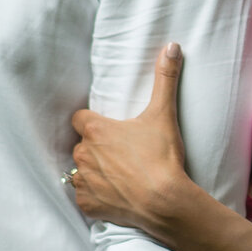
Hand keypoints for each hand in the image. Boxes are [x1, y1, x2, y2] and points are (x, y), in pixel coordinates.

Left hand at [70, 43, 195, 235]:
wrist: (165, 202)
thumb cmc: (162, 158)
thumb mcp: (164, 114)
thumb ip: (165, 79)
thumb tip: (172, 47)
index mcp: (96, 130)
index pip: (79, 118)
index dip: (92, 122)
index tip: (108, 128)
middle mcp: (83, 153)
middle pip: (82, 145)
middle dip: (96, 149)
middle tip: (122, 154)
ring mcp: (83, 180)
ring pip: (81, 172)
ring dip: (94, 172)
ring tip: (120, 177)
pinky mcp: (88, 204)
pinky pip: (85, 198)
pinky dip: (96, 197)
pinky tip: (116, 196)